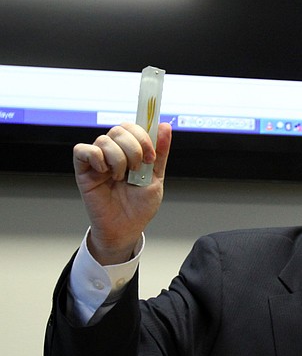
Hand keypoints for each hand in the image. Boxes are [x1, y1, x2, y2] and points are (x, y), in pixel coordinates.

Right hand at [73, 122, 171, 264]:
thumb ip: (160, 153)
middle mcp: (113, 152)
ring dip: (118, 158)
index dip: (142, 135)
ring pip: (104, 140)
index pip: (132, 128)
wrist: (127, 228)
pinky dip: (96, 158)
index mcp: (131, 152)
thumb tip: (165, 127)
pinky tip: (105, 173)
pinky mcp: (83, 169)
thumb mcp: (156, 178)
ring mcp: (98, 160)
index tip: (151, 155)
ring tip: (121, 177)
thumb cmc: (139, 206)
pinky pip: (83, 150)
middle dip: (133, 147)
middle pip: (119, 129)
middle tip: (137, 167)